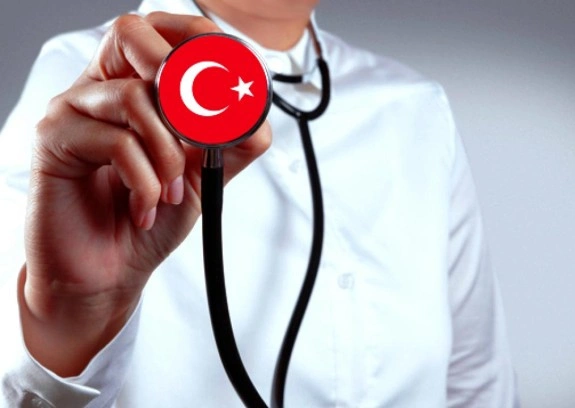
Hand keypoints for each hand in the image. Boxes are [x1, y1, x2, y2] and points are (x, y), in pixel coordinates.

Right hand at [19, 12, 270, 376]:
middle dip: (178, 82)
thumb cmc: (149, 220)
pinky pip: (115, 141)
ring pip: (134, 97)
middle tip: (196, 135)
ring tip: (171, 191)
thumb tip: (256, 115)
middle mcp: (101, 91)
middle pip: (133, 34)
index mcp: (134, 89)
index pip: (158, 33)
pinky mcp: (54, 140)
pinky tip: (145, 206)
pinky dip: (146, 180)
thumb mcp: (202, 176)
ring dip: (168, 154)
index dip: (194, 40)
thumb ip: (230, 143)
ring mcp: (73, 111)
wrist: (109, 273)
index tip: (226, 79)